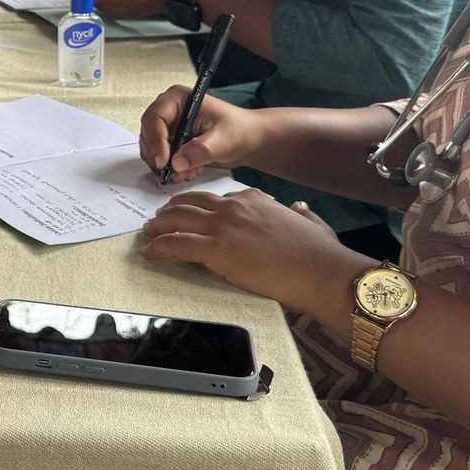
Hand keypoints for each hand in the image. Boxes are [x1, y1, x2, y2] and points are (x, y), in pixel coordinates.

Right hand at [140, 84, 267, 178]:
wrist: (247, 140)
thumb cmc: (239, 131)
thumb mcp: (222, 140)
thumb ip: (200, 150)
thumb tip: (177, 162)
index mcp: (178, 99)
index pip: (154, 118)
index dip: (156, 141)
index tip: (164, 162)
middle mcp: (169, 111)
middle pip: (148, 134)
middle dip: (159, 157)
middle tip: (174, 172)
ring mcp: (168, 127)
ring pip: (151, 149)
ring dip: (166, 166)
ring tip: (188, 172)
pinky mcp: (170, 142)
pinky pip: (159, 158)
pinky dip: (170, 169)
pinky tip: (189, 171)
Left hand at [141, 188, 366, 316]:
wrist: (321, 271)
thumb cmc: (320, 253)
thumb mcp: (312, 223)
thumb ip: (302, 214)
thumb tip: (300, 209)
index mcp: (253, 199)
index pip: (216, 199)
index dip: (199, 207)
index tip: (191, 215)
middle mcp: (234, 206)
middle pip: (190, 203)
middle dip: (170, 211)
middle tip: (158, 220)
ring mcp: (223, 226)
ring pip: (177, 219)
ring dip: (158, 226)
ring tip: (148, 233)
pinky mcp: (216, 249)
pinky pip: (176, 244)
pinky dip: (159, 247)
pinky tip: (150, 253)